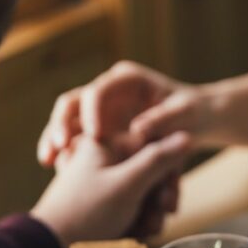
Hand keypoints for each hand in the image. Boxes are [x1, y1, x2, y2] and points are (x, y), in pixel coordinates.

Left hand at [31, 132, 190, 247]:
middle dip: (158, 199)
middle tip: (158, 218)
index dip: (167, 173)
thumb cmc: (86, 213)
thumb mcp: (127, 184)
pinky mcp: (103, 201)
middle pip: (151, 171)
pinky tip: (135, 233)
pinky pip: (132, 205)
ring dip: (150, 213)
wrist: (51, 247)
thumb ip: (158, 159)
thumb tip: (186, 135)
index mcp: (106, 143)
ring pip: (144, 191)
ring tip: (144, 230)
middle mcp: (105, 158)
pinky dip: (137, 220)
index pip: (154, 147)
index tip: (167, 198)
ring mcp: (103, 181)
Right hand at [37, 61, 214, 167]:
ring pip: (69, 120)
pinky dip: (65, 151)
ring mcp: (102, 109)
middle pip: (73, 102)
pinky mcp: (100, 128)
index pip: (99, 90)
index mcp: (127, 79)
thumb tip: (138, 129)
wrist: (199, 120)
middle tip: (58, 147)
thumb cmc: (195, 113)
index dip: (92, 111)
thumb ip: (164, 119)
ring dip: (55, 138)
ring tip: (48, 161)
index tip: (94, 135)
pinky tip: (56, 168)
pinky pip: (75, 138)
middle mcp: (109, 90)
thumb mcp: (185, 114)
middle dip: (61, 123)